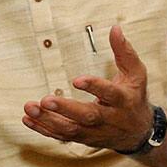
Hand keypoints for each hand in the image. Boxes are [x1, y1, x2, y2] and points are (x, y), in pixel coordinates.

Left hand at [22, 25, 151, 151]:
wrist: (138, 133)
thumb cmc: (133, 97)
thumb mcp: (136, 74)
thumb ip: (124, 52)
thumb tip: (115, 28)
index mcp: (123, 100)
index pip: (110, 93)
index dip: (94, 87)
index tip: (76, 79)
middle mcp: (109, 118)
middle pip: (87, 116)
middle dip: (65, 109)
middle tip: (45, 100)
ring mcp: (94, 131)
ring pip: (71, 129)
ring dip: (48, 120)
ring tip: (30, 107)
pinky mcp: (83, 139)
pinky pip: (61, 136)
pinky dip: (43, 129)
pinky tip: (27, 119)